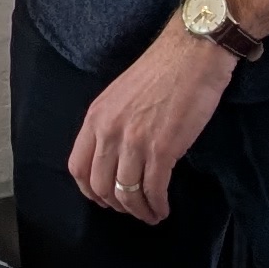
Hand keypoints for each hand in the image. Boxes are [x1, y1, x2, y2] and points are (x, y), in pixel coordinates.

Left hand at [69, 30, 231, 223]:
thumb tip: (115, 156)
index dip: (90, 190)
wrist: (192, 53)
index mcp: (95, 117)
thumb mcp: (120, 96)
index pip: (77, 167)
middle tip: (133, 210)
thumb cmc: (162, 70)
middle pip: (101, 186)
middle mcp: (109, 131)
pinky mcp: (162, 149)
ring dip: (140, 211)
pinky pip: (153, 190)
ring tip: (152, 214)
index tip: (105, 199)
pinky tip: (164, 209)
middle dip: (117, 205)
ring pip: (127, 193)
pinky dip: (157, 206)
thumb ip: (112, 124)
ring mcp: (135, 141)